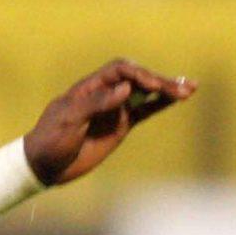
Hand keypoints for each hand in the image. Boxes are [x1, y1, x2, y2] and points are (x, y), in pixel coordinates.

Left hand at [23, 59, 194, 186]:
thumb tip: (126, 88)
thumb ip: (97, 103)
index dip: (139, 75)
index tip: (152, 86)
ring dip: (166, 89)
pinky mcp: (121, 126)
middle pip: (138, 78)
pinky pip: (145, 111)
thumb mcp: (69, 120)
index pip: (120, 70)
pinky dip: (161, 104)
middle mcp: (105, 93)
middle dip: (160, 81)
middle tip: (183, 88)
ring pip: (145, 93)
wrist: (45, 164)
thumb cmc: (51, 139)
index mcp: (90, 87)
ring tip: (190, 88)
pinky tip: (179, 99)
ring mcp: (115, 109)